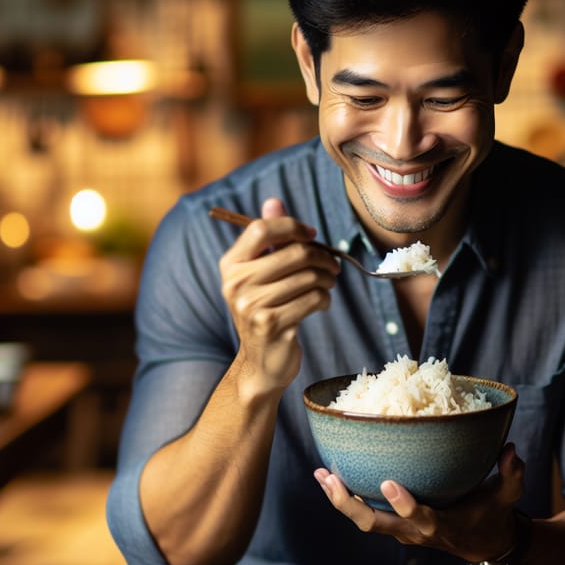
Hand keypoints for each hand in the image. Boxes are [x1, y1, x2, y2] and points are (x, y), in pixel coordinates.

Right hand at [220, 198, 340, 398]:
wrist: (261, 362)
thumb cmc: (265, 309)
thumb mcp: (261, 273)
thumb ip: (268, 237)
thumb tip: (273, 201)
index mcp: (231, 265)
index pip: (261, 228)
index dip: (293, 227)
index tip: (311, 236)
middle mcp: (236, 283)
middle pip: (294, 253)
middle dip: (323, 257)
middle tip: (332, 266)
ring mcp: (252, 306)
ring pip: (308, 277)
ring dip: (327, 280)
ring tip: (327, 285)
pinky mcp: (272, 325)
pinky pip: (312, 299)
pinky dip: (324, 300)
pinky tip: (321, 304)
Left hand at [314, 443, 525, 561]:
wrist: (484, 544)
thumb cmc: (493, 514)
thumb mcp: (507, 496)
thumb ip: (511, 474)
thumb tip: (511, 449)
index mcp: (442, 525)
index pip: (421, 519)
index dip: (404, 505)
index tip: (388, 483)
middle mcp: (415, 531)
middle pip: (375, 525)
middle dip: (348, 505)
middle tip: (328, 479)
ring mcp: (401, 530)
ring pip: (364, 521)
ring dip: (339, 499)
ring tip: (319, 473)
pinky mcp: (394, 523)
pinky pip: (364, 513)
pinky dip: (345, 498)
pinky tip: (328, 475)